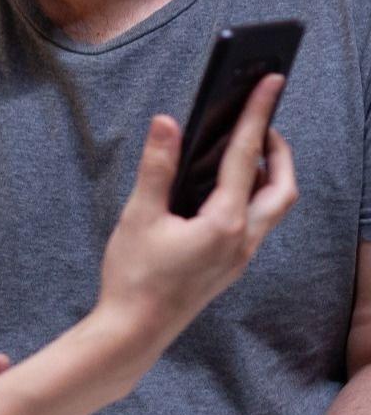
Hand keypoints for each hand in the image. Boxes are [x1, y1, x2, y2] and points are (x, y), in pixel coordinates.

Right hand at [97, 74, 297, 340]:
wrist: (133, 332)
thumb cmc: (133, 278)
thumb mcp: (139, 217)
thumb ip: (156, 168)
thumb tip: (167, 124)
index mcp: (225, 223)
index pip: (247, 157)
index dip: (258, 115)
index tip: (271, 82)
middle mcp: (242, 241)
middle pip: (283, 187)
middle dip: (279, 152)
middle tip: (261, 126)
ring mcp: (238, 258)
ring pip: (273, 209)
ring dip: (268, 177)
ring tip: (243, 156)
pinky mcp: (228, 269)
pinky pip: (254, 225)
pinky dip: (250, 199)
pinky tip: (221, 195)